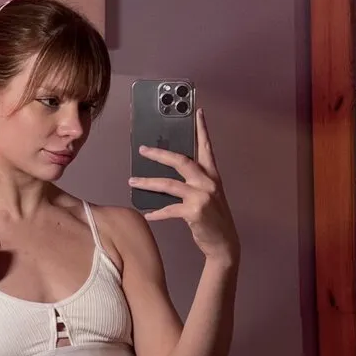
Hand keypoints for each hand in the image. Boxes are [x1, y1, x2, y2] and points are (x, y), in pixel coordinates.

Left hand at [129, 108, 238, 261]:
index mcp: (212, 175)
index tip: (197, 112)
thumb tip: (170, 172)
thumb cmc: (213, 218)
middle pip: (181, 161)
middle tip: (143, 149)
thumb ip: (194, 181)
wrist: (224, 243)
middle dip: (160, 154)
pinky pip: (169, 209)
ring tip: (132, 181)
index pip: (206, 147)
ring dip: (148, 183)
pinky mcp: (194, 212)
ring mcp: (202, 196)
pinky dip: (157, 212)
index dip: (202, 129)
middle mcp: (208, 182)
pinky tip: (148, 214)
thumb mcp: (209, 194)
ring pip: (169, 184)